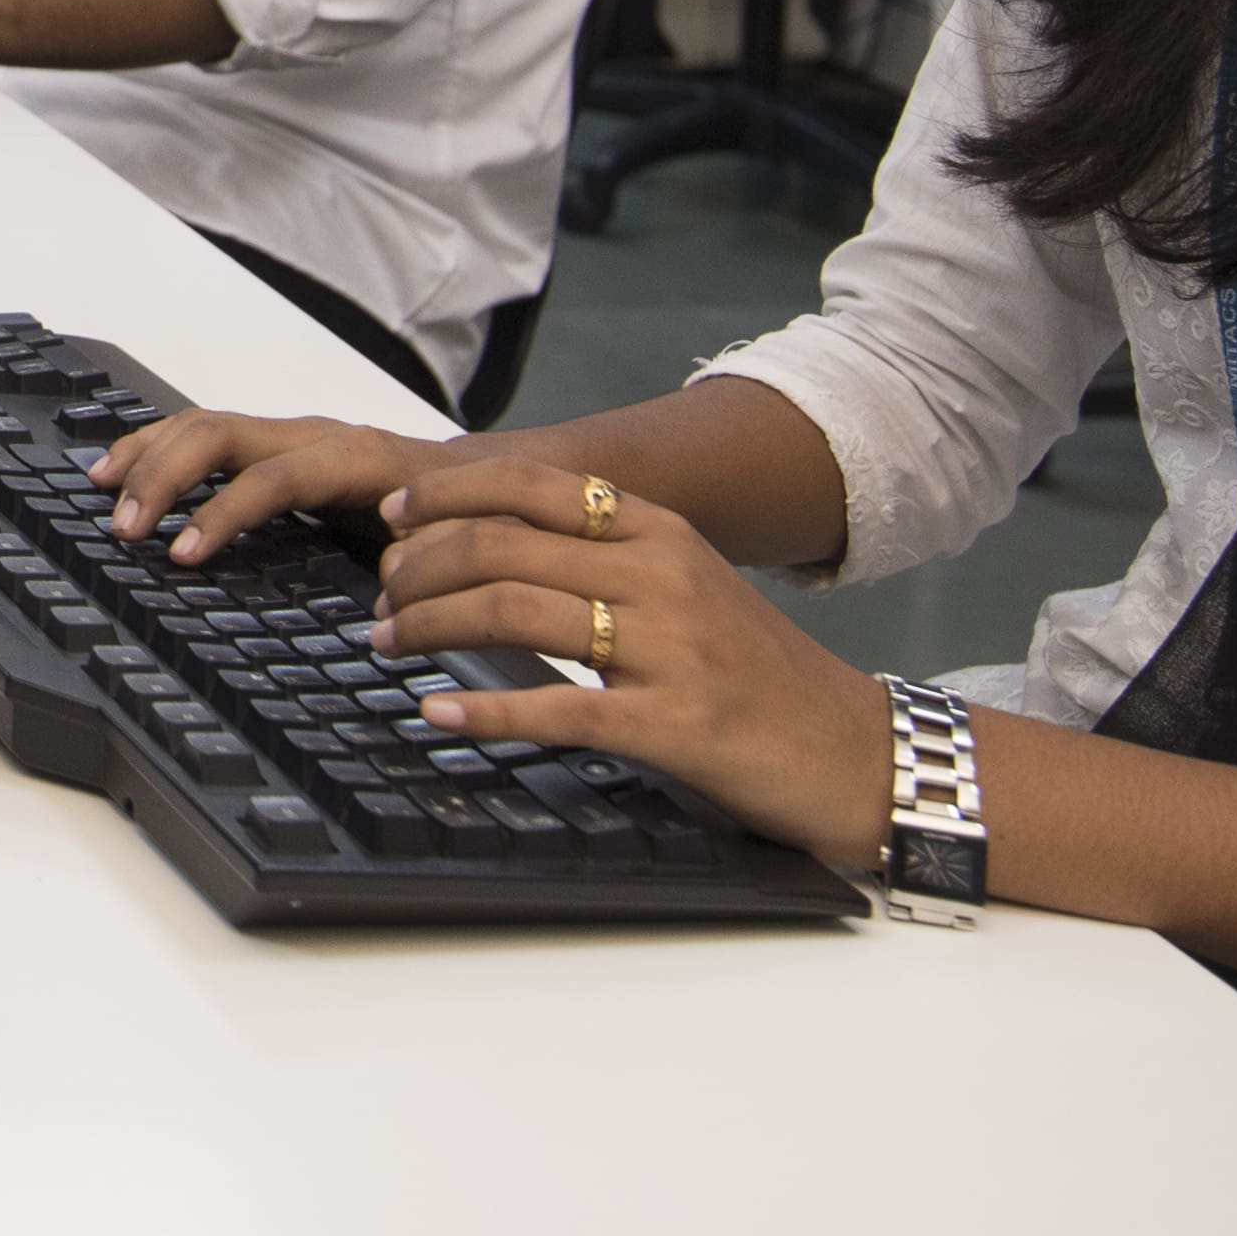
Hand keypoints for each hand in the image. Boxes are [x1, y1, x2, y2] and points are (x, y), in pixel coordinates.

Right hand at [91, 400, 443, 566]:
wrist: (485, 478)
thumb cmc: (465, 513)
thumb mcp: (457, 541)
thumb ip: (427, 562)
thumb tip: (389, 590)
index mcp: (357, 459)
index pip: (274, 477)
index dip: (225, 513)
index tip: (183, 555)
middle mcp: (314, 436)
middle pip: (220, 433)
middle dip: (165, 477)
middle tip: (126, 529)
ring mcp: (290, 437)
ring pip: (202, 425)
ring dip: (148, 456)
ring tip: (101, 491)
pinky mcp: (276, 448)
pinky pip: (203, 435)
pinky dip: (157, 449)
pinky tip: (123, 471)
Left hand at [370, 458, 893, 871]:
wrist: (855, 752)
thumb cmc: (759, 674)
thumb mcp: (689, 588)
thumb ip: (607, 561)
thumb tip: (497, 549)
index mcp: (663, 532)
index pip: (532, 484)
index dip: (447, 493)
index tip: (392, 515)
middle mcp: (663, 574)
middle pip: (503, 542)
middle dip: (418, 565)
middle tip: (381, 595)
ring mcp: (670, 648)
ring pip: (513, 610)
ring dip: (429, 624)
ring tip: (387, 642)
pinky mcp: (675, 724)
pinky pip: (557, 708)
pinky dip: (483, 712)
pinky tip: (437, 716)